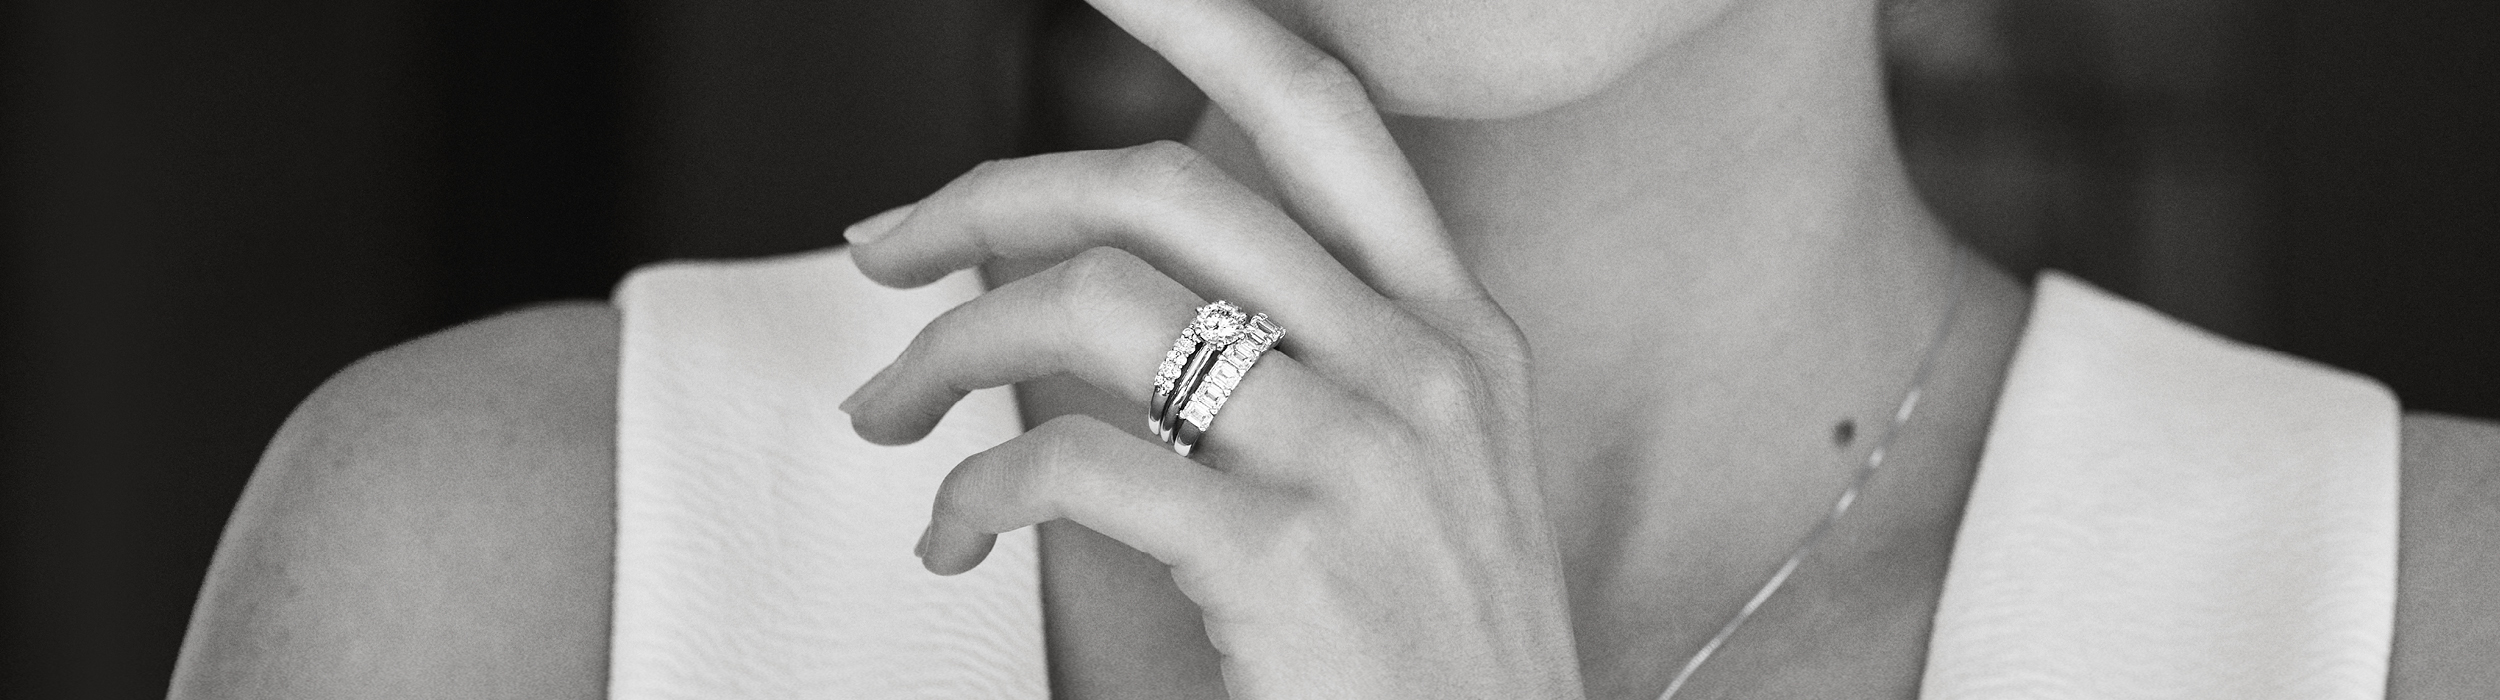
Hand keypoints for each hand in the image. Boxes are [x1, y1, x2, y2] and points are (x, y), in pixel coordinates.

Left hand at [838, 0, 1582, 695]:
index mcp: (1459, 330)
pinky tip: (951, 536)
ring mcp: (1361, 458)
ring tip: (890, 412)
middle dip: (988, 197)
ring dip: (949, 351)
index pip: (1323, 115)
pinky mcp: (1287, 560)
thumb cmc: (1439, 657)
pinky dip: (974, 493)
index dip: (1204, 19)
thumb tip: (1142, 293)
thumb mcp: (1437, 475)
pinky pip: (1076, 467)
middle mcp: (1420, 367)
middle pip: (1167, 189)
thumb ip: (1332, 361)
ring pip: (1095, 309)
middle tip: (885, 249)